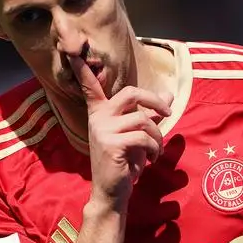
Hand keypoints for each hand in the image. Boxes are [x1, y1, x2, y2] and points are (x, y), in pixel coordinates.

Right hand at [71, 55, 170, 209]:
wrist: (112, 192)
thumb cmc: (123, 162)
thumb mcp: (136, 134)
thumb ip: (149, 113)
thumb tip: (168, 93)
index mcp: (100, 112)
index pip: (90, 86)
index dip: (82, 68)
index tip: (73, 51)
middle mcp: (99, 118)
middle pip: (130, 93)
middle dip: (154, 100)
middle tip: (169, 111)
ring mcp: (103, 130)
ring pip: (143, 120)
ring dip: (158, 136)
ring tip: (157, 150)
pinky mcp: (110, 144)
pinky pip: (143, 138)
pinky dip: (154, 148)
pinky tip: (152, 159)